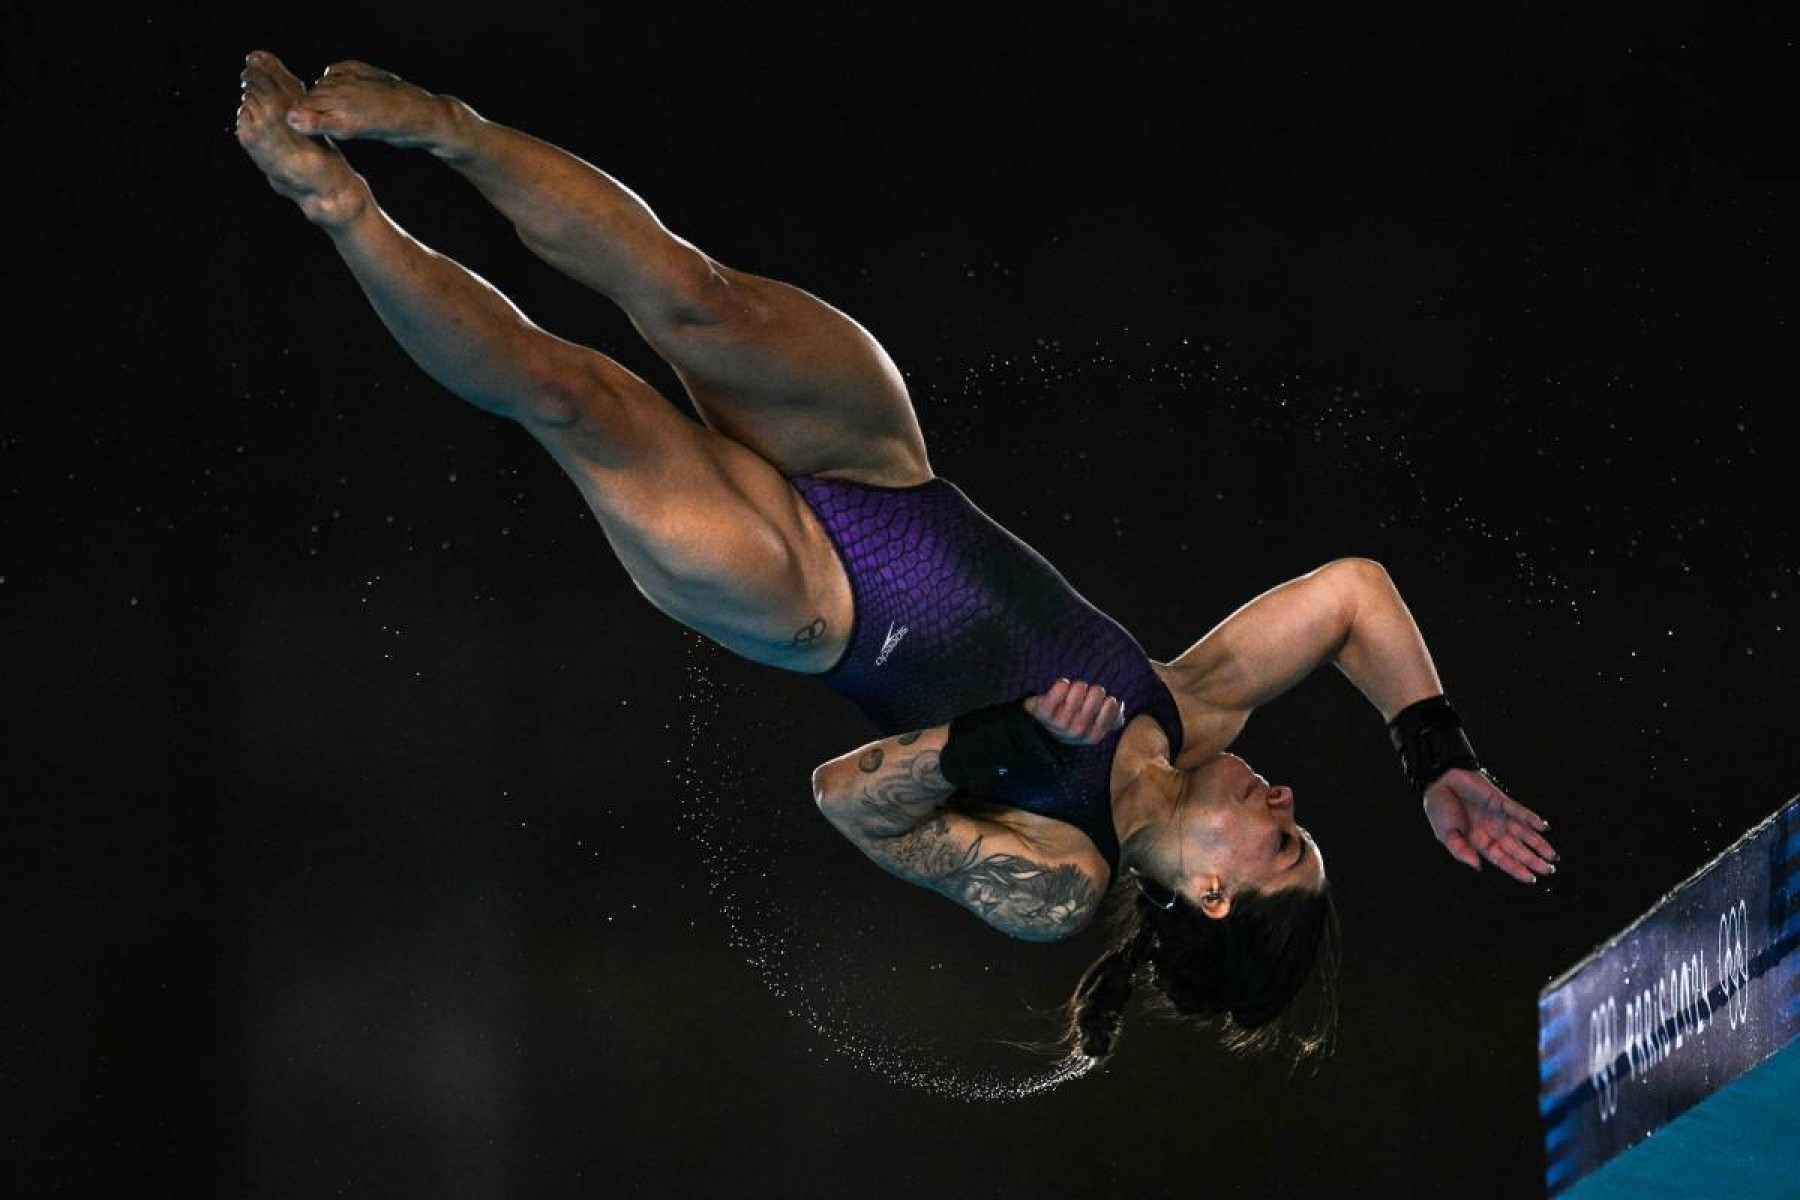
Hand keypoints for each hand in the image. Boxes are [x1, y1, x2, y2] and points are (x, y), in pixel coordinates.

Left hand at [1023, 679, 1126, 744]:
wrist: (1039, 727)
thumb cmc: (1070, 722)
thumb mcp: (1092, 726)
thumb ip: (1112, 719)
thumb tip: (1120, 707)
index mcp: (1093, 735)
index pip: (1112, 705)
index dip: (1106, 699)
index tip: (1097, 706)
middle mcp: (1078, 730)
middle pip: (1097, 691)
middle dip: (1091, 690)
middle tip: (1081, 699)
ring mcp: (1061, 721)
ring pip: (1079, 687)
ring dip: (1075, 687)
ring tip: (1068, 696)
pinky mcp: (1045, 710)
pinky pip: (1061, 686)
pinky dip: (1061, 684)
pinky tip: (1058, 692)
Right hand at [1423, 767, 1558, 882]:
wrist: (1439, 782)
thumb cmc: (1439, 810)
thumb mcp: (1445, 835)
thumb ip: (1460, 851)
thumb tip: (1478, 866)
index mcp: (1478, 842)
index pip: (1502, 859)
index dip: (1516, 869)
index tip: (1531, 878)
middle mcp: (1492, 831)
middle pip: (1516, 849)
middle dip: (1533, 860)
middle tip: (1549, 869)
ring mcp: (1498, 816)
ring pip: (1522, 832)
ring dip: (1538, 843)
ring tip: (1552, 855)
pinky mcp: (1500, 801)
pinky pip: (1518, 811)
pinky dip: (1530, 818)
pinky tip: (1542, 826)